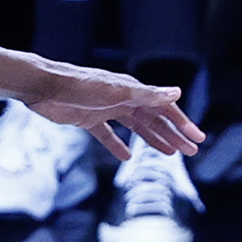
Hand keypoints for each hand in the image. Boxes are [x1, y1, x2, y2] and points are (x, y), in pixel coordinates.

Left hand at [27, 65, 204, 162]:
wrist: (44, 87)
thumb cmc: (80, 85)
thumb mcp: (116, 91)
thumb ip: (146, 94)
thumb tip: (176, 92)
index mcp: (132, 90)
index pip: (164, 108)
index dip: (182, 124)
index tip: (197, 139)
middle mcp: (122, 99)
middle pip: (153, 119)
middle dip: (173, 135)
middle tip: (191, 152)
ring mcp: (106, 110)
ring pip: (135, 127)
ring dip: (153, 140)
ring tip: (169, 154)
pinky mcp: (89, 120)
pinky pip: (109, 136)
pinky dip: (118, 146)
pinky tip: (126, 157)